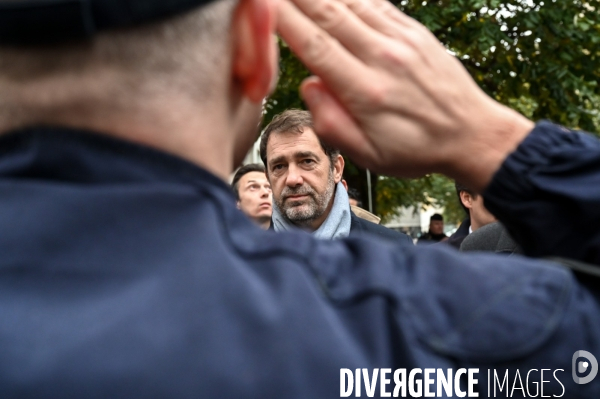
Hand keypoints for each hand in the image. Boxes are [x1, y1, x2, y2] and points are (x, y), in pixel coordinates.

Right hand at [276, 0, 533, 190]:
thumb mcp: (369, 157)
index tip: (263, 6)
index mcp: (366, 92)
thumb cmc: (417, 149)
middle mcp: (383, 58)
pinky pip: (378, 2)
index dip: (284, 20)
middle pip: (330, 14)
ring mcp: (401, 41)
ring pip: (352, 2)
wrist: (471, 134)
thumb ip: (332, 124)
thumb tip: (310, 86)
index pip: (314, 46)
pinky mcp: (415, 33)